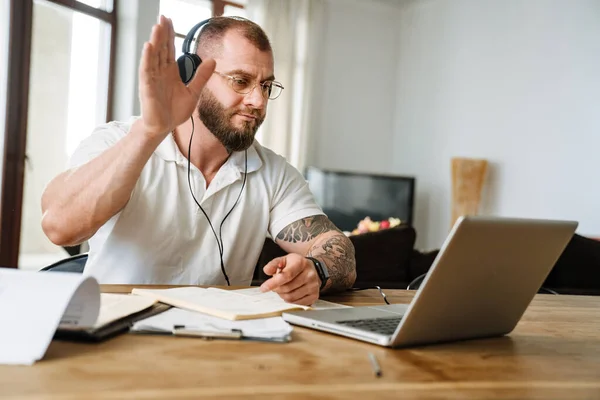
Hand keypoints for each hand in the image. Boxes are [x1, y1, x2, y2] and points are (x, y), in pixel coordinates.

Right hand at [138, 15, 215, 139]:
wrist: (164, 127)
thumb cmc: (175, 111)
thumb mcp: (193, 92)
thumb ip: (201, 76)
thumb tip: (212, 60)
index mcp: (170, 71)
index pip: (169, 48)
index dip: (169, 34)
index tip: (169, 20)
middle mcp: (160, 72)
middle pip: (161, 48)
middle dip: (162, 33)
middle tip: (163, 17)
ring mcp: (153, 78)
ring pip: (153, 56)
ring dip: (155, 41)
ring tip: (157, 26)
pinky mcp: (147, 87)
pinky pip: (146, 70)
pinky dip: (147, 58)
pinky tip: (149, 46)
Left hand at [259, 254, 320, 305]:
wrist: (312, 269)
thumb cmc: (296, 265)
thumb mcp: (284, 260)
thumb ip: (274, 264)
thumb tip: (267, 270)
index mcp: (301, 263)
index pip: (286, 275)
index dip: (273, 283)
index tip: (264, 288)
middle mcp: (309, 274)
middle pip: (287, 288)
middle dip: (277, 289)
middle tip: (275, 286)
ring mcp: (313, 286)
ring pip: (291, 298)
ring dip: (282, 295)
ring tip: (283, 289)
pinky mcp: (314, 295)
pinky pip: (297, 303)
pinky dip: (290, 300)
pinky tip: (290, 293)